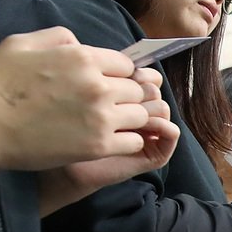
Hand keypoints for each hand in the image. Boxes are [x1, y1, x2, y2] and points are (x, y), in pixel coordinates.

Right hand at [0, 27, 156, 168]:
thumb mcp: (23, 43)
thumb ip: (59, 38)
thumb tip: (81, 44)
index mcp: (83, 57)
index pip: (127, 64)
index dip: (120, 75)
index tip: (110, 84)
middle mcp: (98, 85)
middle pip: (137, 89)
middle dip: (127, 96)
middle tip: (110, 106)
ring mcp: (100, 116)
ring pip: (142, 115)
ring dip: (130, 119)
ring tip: (110, 123)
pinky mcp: (98, 145)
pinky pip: (135, 141)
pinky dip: (127, 140)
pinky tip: (109, 140)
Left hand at [37, 70, 176, 215]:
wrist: (60, 171)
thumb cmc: (59, 133)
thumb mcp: (75, 94)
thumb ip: (97, 74)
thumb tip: (127, 60)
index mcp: (122, 98)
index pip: (145, 75)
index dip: (137, 72)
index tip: (119, 74)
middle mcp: (138, 114)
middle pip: (155, 89)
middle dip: (141, 89)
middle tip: (121, 98)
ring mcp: (149, 134)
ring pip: (163, 108)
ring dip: (151, 108)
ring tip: (129, 115)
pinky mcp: (154, 154)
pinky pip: (172, 133)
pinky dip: (163, 127)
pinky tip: (145, 127)